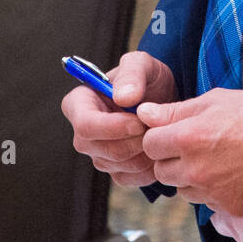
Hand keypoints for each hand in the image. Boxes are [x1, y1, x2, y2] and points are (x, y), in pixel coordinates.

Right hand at [61, 52, 174, 187]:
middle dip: (134, 141)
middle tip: (157, 127)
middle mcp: (83, 133)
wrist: (164, 99)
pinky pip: (130, 178)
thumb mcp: (142, 64)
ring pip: (119, 166)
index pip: (86, 124)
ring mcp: (98, 154)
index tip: (140, 121)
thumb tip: (122, 97)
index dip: (113, 127)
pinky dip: (148, 168)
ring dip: (144, 153)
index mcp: (78, 103)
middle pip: (102, 150)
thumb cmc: (146, 77)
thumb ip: (132, 74)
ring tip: (159, 133)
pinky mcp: (115, 171)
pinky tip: (158, 148)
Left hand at [138, 89, 242, 215]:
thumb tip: (144, 112)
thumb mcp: (214, 100)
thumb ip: (175, 110)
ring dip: (189, 177)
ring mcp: (212, 192)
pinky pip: (206, 202)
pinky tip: (230, 173)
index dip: (159, 135)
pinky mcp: (229, 207)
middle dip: (170, 158)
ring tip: (214, 158)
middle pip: (161, 171)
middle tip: (193, 144)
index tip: (173, 131)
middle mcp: (195, 170)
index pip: (149, 144)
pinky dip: (212, 190)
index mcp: (188, 138)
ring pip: (182, 190)